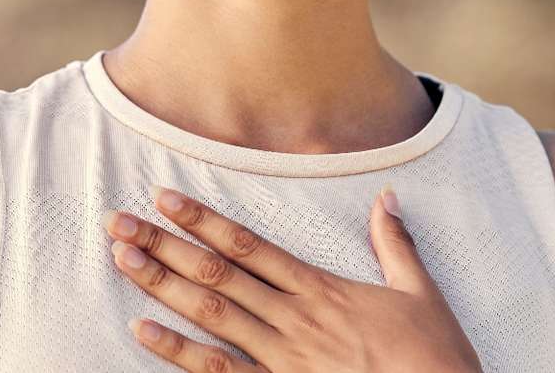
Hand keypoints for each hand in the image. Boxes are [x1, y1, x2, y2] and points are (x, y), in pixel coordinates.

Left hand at [102, 183, 483, 371]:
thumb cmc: (435, 358)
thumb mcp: (421, 294)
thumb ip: (396, 245)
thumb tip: (387, 198)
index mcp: (323, 290)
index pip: (250, 247)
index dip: (205, 221)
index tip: (166, 199)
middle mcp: (294, 319)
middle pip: (218, 275)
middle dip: (165, 245)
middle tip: (119, 222)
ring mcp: (284, 359)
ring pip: (211, 316)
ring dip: (163, 286)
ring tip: (123, 261)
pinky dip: (179, 354)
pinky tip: (144, 333)